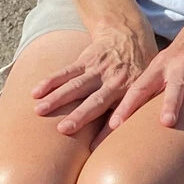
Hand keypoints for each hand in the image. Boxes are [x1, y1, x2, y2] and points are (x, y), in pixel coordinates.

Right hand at [31, 17, 157, 136]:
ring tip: (39, 110)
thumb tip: (136, 140)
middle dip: (79, 115)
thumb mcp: (147, 85)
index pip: (121, 114)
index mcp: (131, 90)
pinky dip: (50, 81)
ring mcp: (98, 70)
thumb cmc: (137, 70)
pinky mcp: (85, 61)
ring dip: (56, 98)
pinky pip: (66, 72)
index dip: (108, 131)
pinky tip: (36, 92)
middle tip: (62, 129)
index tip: (94, 148)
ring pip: (75, 85)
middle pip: (95, 101)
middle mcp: (113, 81)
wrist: (128, 35)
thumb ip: (140, 108)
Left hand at [114, 0, 183, 135]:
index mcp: (162, 65)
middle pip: (175, 86)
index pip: (141, 87)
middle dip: (171, 104)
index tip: (113, 126)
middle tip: (167, 123)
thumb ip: (150, 88)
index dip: (127, 106)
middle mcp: (182, 63)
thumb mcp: (164, 64)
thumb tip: (124, 119)